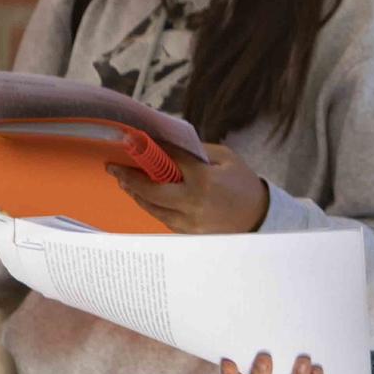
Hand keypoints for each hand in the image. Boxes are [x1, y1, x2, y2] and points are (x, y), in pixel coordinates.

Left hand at [110, 143, 269, 233]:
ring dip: (136, 194)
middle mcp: (193, 202)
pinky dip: (152, 206)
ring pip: (152, 208)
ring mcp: (189, 221)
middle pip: (151, 190)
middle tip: (114, 168)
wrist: (259, 218)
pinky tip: (144, 197)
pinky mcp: (188, 233)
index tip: (132, 140)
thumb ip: (197, 153)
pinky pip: (163, 218)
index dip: (149, 148)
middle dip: (129, 177)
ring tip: (124, 182)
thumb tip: (168, 147)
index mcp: (204, 180)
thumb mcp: (227, 159)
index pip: (169, 160)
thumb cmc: (243, 184)